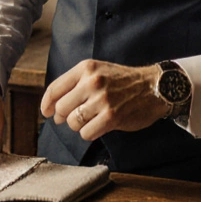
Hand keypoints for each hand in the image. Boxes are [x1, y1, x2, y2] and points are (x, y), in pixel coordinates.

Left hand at [40, 60, 170, 140]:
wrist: (155, 87)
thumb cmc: (124, 81)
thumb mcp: (99, 71)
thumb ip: (76, 83)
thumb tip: (53, 106)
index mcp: (86, 68)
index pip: (55, 89)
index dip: (46, 104)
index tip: (46, 112)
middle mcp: (92, 82)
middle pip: (62, 108)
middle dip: (63, 117)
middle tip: (71, 119)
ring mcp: (102, 100)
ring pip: (73, 122)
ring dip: (78, 126)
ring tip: (89, 120)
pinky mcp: (111, 117)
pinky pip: (86, 133)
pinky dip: (89, 133)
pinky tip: (98, 127)